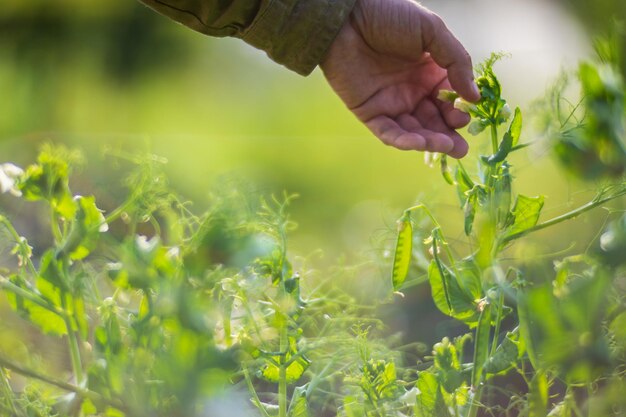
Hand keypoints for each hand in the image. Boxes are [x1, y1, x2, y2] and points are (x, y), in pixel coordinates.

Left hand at [320, 0, 479, 157]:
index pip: (449, 100)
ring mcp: (391, 103)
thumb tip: (475, 97)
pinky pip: (388, 132)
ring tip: (446, 147)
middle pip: (434, 121)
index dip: (458, 111)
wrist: (347, 18)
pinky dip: (402, 140)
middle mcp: (412, 91)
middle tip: (461, 149)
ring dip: (430, 141)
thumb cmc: (390, 17)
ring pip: (414, 130)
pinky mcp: (369, 112)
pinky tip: (419, 143)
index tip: (466, 116)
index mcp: (429, 72)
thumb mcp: (432, 31)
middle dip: (448, 136)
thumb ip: (456, 62)